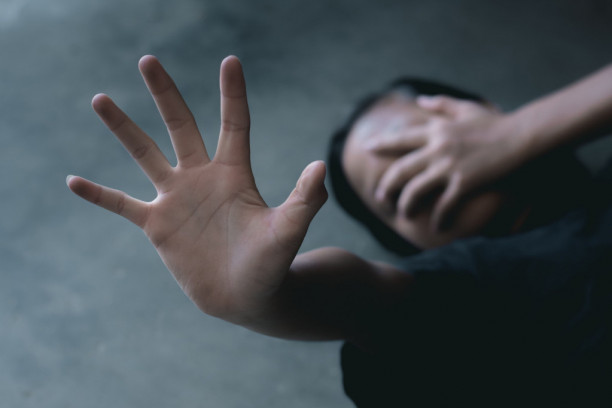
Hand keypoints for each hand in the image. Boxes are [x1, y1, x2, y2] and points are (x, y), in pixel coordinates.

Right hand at [67, 56, 326, 324]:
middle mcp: (203, 178)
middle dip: (166, 94)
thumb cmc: (271, 265)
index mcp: (235, 174)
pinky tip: (73, 181)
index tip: (231, 61)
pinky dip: (99, 195)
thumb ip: (304, 201)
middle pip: (180, 126)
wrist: (246, 299)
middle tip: (149, 60)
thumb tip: (322, 166)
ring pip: (145, 154)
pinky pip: (122, 204)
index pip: (234, 124)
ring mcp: (177, 200)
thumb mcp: (288, 231)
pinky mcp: (158, 226)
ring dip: (123, 128)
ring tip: (100, 98)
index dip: (233, 93)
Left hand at [370, 95, 521, 230]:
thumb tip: (420, 100)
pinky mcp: (464, 183)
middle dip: (386, 187)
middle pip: (399, 171)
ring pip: (414, 191)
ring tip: (404, 214)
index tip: (366, 149)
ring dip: (406, 205)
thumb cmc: (496, 123)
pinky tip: (437, 228)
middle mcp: (436, 148)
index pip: (400, 139)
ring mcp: (449, 166)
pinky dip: (438, 219)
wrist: (523, 136)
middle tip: (380, 198)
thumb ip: (441, 105)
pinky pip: (443, 206)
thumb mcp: (466, 107)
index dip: (381, 144)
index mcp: (436, 130)